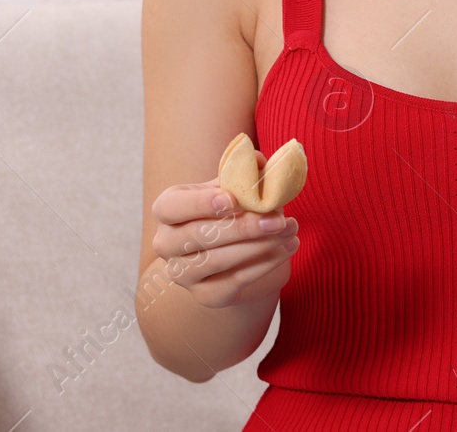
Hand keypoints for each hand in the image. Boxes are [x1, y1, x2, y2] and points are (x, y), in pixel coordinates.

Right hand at [150, 179, 299, 308]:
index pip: (173, 207)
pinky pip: (233, 282)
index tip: (232, 199)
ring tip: (290, 230)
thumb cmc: (230, 208)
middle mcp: (166, 244)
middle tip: (278, 219)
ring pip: (216, 261)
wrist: (233, 249)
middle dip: (242, 228)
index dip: (200, 203)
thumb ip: (244, 171)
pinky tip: (287, 247)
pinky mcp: (205, 295)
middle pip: (198, 237)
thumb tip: (258, 160)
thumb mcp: (233, 186)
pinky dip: (264, 265)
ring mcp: (183, 273)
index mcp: (167, 209)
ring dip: (258, 246)